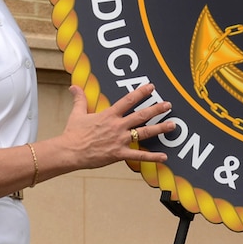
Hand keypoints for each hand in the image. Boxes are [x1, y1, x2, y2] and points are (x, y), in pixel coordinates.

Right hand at [59, 83, 174, 168]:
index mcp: (109, 115)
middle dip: (156, 109)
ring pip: (144, 133)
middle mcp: (117, 126)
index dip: (141, 92)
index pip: (128, 100)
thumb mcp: (77, 113)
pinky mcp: (119, 154)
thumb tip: (74, 86)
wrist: (69, 151)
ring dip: (159, 129)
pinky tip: (164, 157)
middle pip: (141, 115)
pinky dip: (152, 157)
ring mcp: (120, 140)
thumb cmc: (73, 133)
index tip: (151, 87)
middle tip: (169, 105)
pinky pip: (139, 156)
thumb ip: (80, 99)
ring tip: (172, 125)